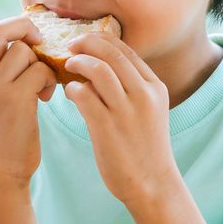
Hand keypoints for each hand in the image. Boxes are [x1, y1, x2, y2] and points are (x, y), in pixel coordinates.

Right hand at [0, 16, 56, 190]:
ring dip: (42, 66)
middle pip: (2, 32)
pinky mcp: (16, 99)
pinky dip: (49, 81)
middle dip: (28, 32)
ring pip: (26, 52)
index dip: (14, 27)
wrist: (0, 172)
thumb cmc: (2, 137)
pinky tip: (45, 99)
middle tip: (42, 47)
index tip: (31, 38)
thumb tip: (25, 45)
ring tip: (43, 88)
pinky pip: (41, 71)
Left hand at [63, 33, 180, 204]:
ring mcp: (126, 111)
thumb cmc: (144, 148)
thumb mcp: (148, 112)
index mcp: (155, 87)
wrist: (151, 184)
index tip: (86, 41)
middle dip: (87, 43)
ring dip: (78, 63)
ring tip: (67, 66)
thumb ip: (131, 89)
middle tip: (70, 46)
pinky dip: (73, 89)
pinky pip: (84, 96)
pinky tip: (69, 93)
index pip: (126, 50)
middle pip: (111, 53)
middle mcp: (144, 94)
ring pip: (98, 69)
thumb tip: (101, 68)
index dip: (102, 39)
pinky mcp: (107, 128)